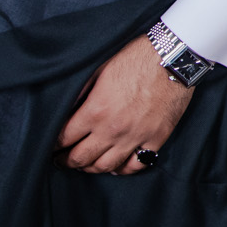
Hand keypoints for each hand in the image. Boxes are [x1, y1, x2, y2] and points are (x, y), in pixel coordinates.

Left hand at [56, 34, 193, 173]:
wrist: (174, 57)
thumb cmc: (137, 57)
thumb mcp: (100, 69)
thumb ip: (81, 92)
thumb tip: (65, 109)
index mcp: (95, 111)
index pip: (64, 138)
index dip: (53, 144)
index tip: (51, 146)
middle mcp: (113, 129)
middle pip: (81, 158)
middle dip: (67, 161)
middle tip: (62, 160)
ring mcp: (135, 137)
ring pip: (106, 166)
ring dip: (91, 167)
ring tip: (86, 164)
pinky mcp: (156, 139)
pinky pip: (135, 165)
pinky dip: (122, 169)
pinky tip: (116, 165)